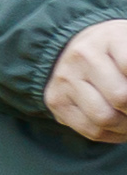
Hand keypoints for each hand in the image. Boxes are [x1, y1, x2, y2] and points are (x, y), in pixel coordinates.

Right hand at [48, 17, 126, 144]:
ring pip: (104, 118)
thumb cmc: (117, 49)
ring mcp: (65, 79)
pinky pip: (90, 130)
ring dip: (126, 127)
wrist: (74, 45)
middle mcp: (83, 56)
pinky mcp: (55, 100)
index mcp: (110, 38)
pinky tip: (122, 131)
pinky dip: (113, 136)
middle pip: (121, 97)